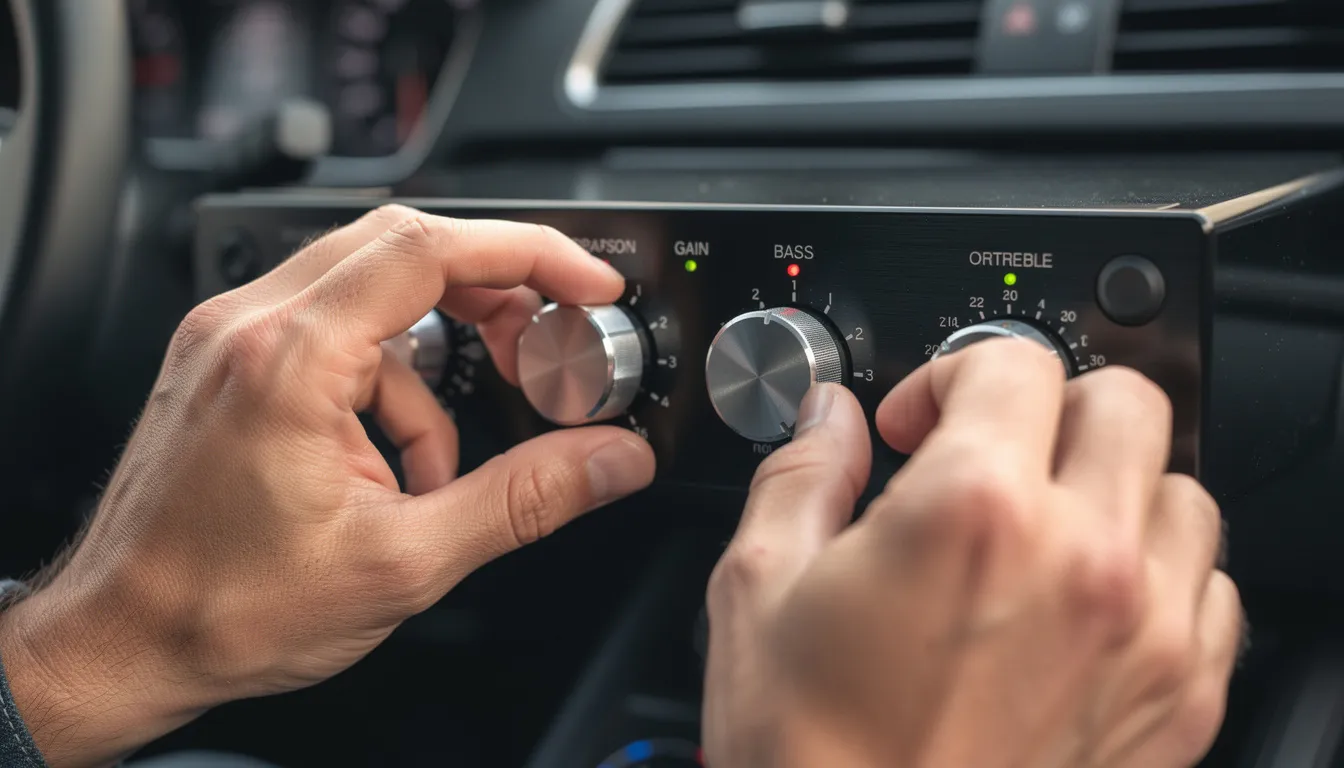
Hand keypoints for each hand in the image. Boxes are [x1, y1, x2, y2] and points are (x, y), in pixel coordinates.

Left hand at [0, 206, 655, 767]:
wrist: (121, 644)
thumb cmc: (222, 608)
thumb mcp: (402, 561)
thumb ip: (523, 500)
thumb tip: (610, 460)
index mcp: (289, 357)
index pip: (430, 248)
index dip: (530, 254)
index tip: (587, 285)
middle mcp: (249, 326)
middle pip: (404, 249)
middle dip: (491, 294)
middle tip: (543, 345)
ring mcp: (230, 339)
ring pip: (371, 295)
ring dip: (434, 363)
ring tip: (442, 463)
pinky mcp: (229, 365)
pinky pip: (335, 339)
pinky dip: (386, 392)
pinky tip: (390, 471)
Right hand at [704, 340, 1240, 767]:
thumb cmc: (813, 754)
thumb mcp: (758, 589)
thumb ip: (802, 472)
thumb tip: (828, 418)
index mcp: (974, 512)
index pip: (1012, 360)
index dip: (948, 373)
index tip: (917, 422)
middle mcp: (1083, 560)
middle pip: (1126, 403)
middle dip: (1047, 408)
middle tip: (990, 452)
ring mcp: (1146, 634)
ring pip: (1181, 492)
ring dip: (1112, 487)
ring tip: (1042, 527)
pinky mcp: (1179, 702)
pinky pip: (1212, 590)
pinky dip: (1159, 572)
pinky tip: (1089, 599)